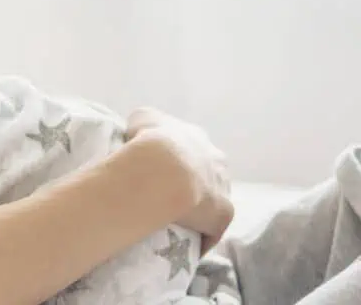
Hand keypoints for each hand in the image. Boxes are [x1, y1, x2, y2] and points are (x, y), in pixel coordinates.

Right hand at [126, 107, 233, 251]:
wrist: (162, 168)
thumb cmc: (148, 140)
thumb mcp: (140, 117)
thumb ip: (145, 122)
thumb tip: (139, 132)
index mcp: (197, 138)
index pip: (190, 148)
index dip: (176, 158)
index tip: (159, 168)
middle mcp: (217, 161)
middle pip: (207, 173)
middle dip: (192, 181)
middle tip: (166, 194)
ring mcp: (223, 188)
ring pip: (212, 200)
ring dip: (198, 209)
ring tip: (173, 219)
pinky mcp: (223, 215)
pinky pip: (211, 230)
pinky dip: (199, 237)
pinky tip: (182, 243)